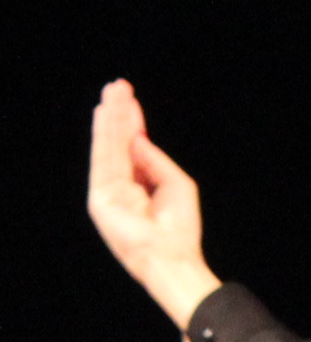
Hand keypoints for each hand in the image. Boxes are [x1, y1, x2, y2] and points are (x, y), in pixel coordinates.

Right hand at [87, 81, 221, 327]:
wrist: (172, 257)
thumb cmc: (179, 227)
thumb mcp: (175, 184)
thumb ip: (153, 160)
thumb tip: (137, 136)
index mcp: (138, 186)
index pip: (133, 149)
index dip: (133, 123)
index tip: (130, 99)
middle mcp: (121, 187)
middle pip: (118, 143)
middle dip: (119, 113)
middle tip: (118, 84)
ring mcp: (109, 192)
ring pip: (109, 146)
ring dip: (110, 117)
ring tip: (113, 91)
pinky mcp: (100, 198)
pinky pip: (104, 158)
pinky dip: (104, 135)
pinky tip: (105, 115)